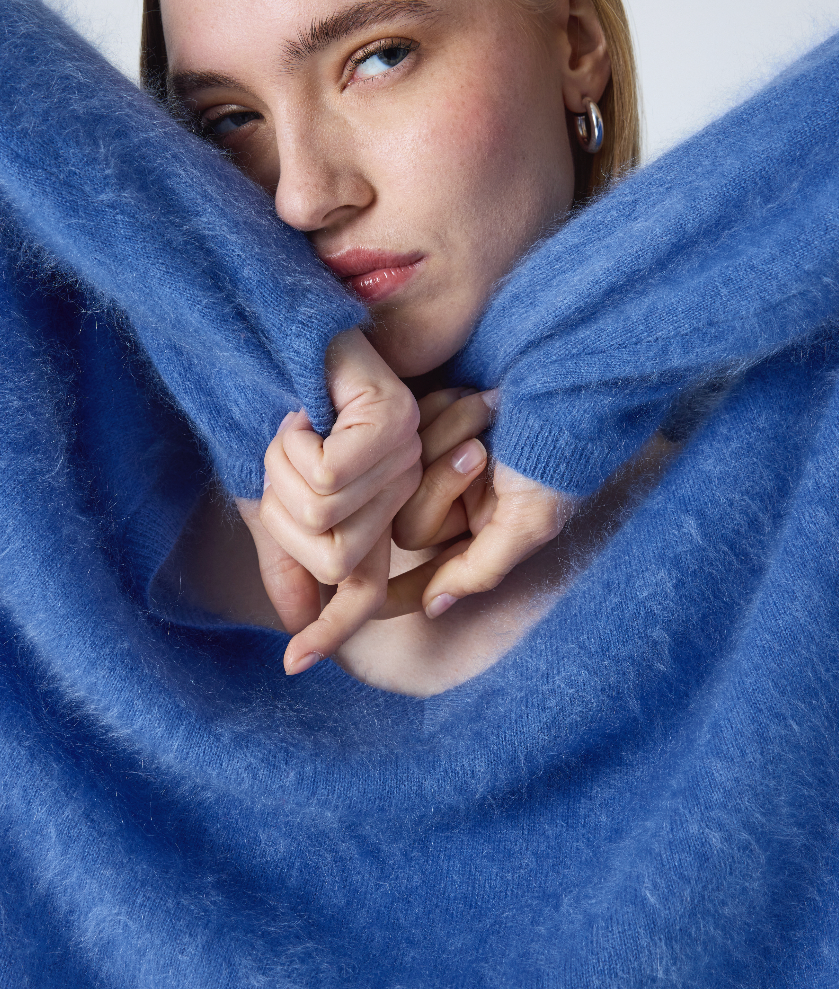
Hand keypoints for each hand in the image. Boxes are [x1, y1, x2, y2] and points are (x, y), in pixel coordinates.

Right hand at [235, 327, 420, 672]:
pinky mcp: (392, 419)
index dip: (331, 631)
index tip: (295, 664)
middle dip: (281, 515)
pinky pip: (329, 474)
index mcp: (374, 512)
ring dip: (282, 472)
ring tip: (292, 430)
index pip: (362, 591)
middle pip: (330, 556)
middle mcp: (399, 490)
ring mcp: (403, 453)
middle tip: (278, 461)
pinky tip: (299, 414)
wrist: (274, 336)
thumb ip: (288, 557)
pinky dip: (291, 447)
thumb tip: (294, 621)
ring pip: (325, 513)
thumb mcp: (276, 496)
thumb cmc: (277, 411)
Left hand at [388, 389, 577, 619]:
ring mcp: (441, 464)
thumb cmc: (553, 463)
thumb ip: (479, 570)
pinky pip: (411, 430)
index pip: (424, 575)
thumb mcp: (528, 524)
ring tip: (488, 413)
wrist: (562, 390)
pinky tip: (477, 398)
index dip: (397, 594)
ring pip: (406, 476)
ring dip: (450, 438)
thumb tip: (434, 609)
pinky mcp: (436, 422)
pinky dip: (445, 410)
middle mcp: (455, 505)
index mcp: (475, 535)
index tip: (371, 611)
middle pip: (409, 524)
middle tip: (480, 451)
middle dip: (443, 483)